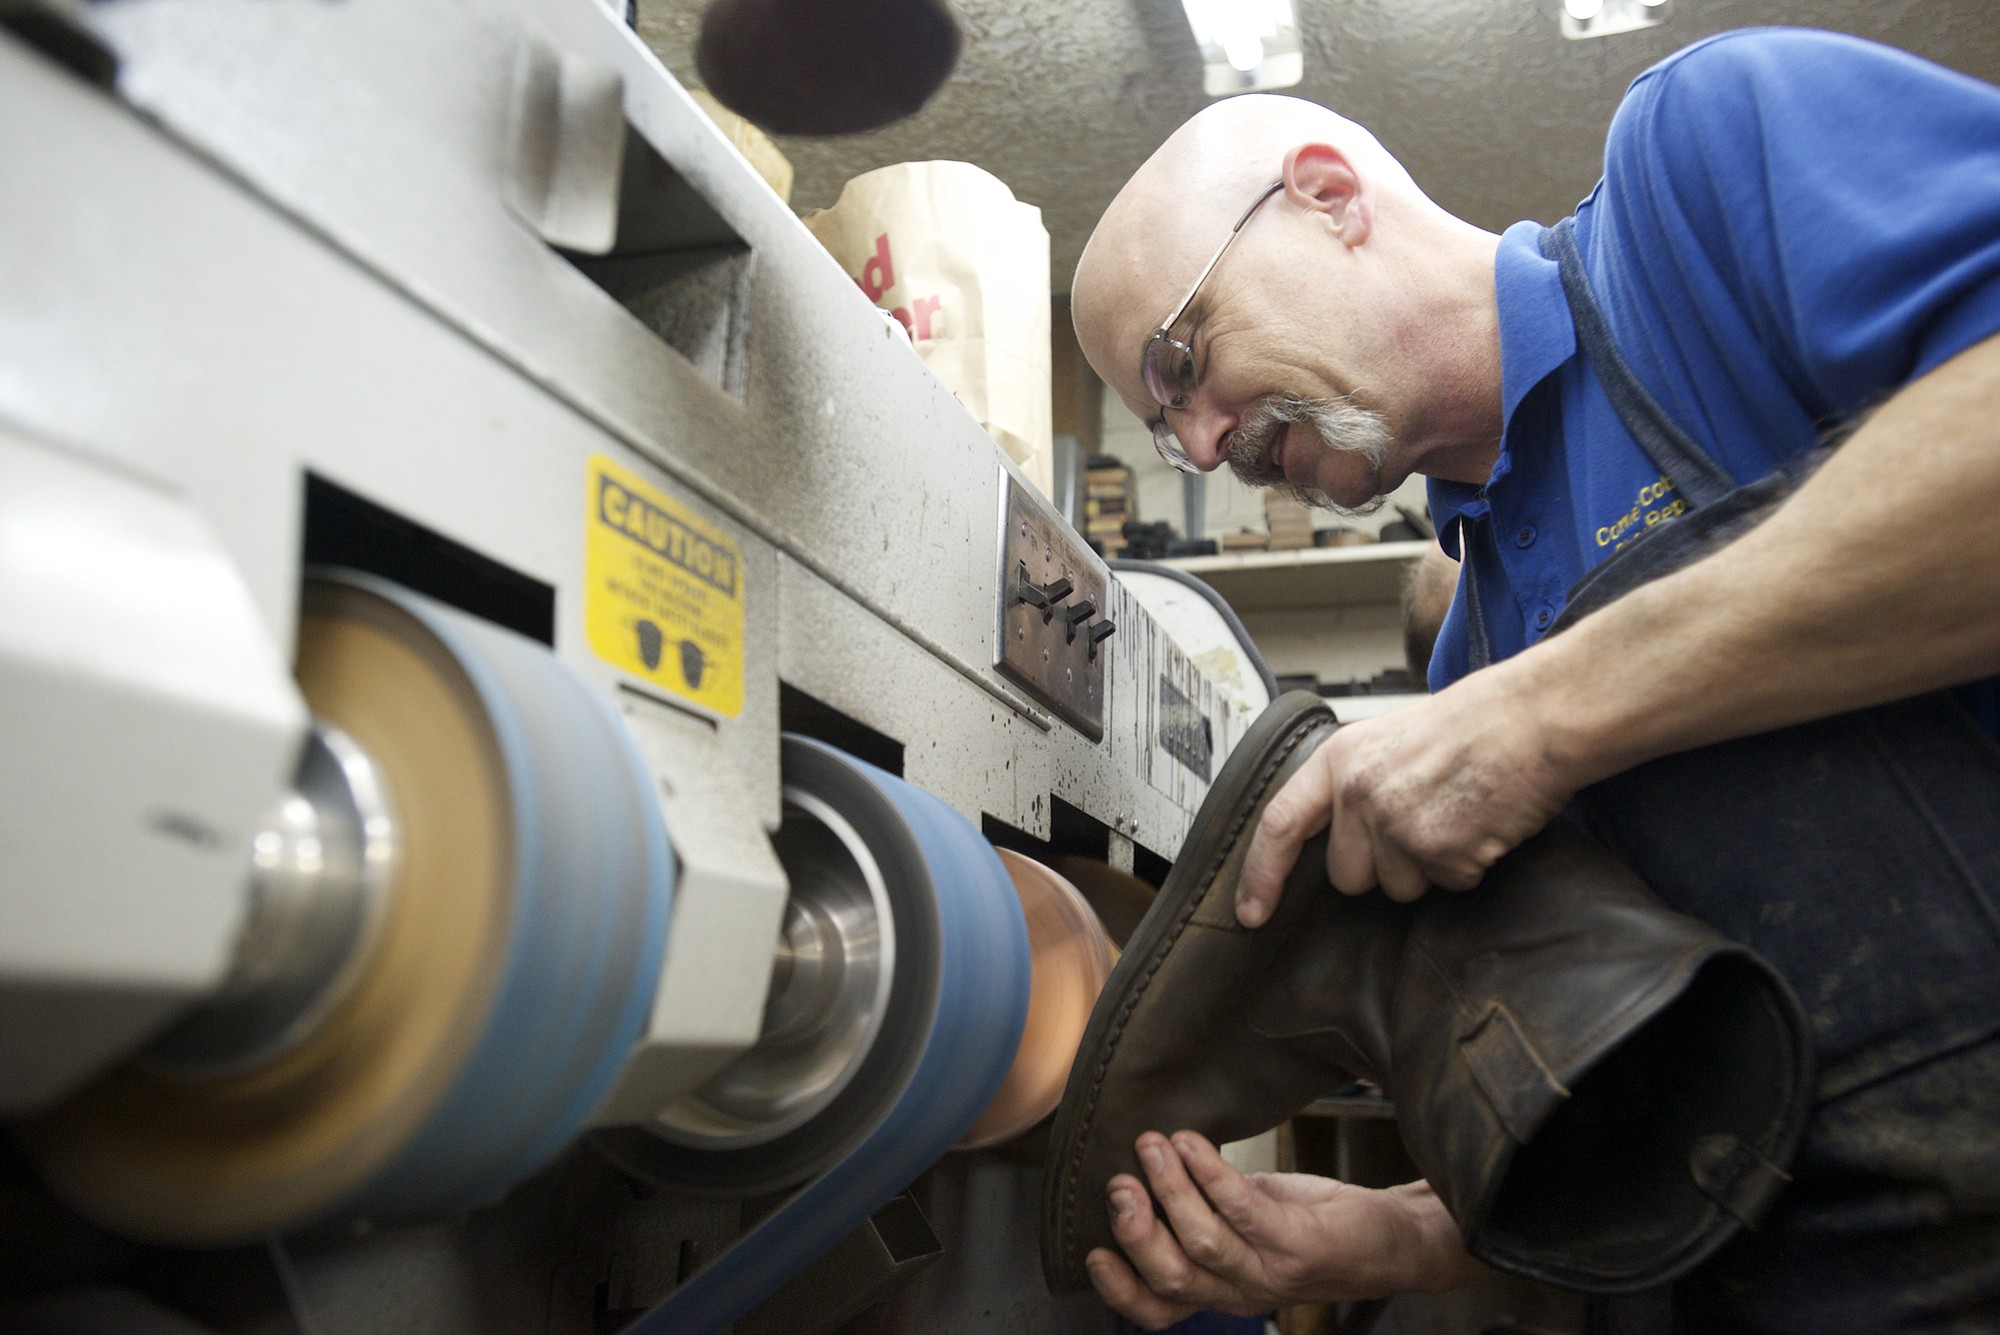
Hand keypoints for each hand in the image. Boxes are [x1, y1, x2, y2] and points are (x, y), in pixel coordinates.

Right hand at [1085, 1131, 1478, 1329]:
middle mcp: (1241, 1293)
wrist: (1389, 1240)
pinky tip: (1193, 1142)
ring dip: (1169, 1189)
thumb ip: (1199, 1217)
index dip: (1119, 1289)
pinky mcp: (1300, 1243)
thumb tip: (1140, 1169)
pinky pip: (1244, 1207)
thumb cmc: (1306, 1227)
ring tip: (1152, 1144)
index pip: (1157, 1311)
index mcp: (1219, 1294)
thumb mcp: (1247, 1232)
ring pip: (1203, 1241)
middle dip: (1135, 1229)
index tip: (1092, 1248)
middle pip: (1172, 1277)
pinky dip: (1210, 1172)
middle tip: (1119, 1182)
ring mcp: (1271, 1270)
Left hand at [1238, 667, 1579, 918]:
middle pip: (1348, 877)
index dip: (1260, 875)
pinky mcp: (1438, 848)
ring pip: (1399, 888)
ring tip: (1457, 815)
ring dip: (1430, 867)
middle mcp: (1358, 792)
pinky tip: (1481, 823)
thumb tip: (1334, 839)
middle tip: (1426, 820)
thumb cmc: (1470, 726)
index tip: (1250, 913)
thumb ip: (1352, 787)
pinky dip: (1469, 865)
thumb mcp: (1388, 741)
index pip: (1279, 825)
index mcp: (1338, 760)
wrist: (1531, 717)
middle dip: (1383, 867)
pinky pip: (1447, 884)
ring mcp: (1396, 822)